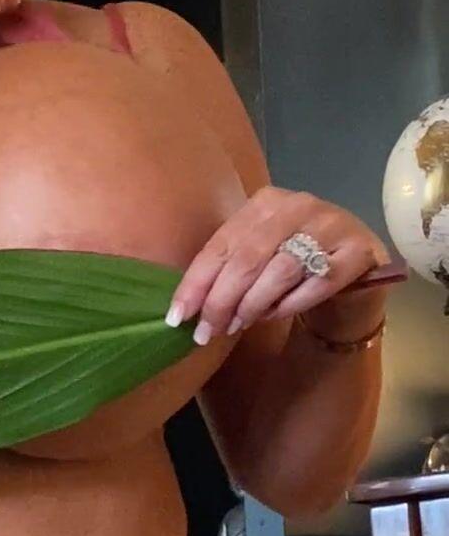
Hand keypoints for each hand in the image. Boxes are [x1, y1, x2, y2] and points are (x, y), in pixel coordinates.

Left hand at [166, 187, 392, 344]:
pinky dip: (291, 304)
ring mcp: (332, 225)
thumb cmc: (295, 265)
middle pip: (247, 258)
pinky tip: (276, 316)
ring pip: (280, 270)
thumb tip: (186, 309)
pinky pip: (317, 283)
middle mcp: (298, 205)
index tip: (177, 317)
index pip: (221, 244)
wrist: (358, 270)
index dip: (196, 283)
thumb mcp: (259, 256)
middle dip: (221, 301)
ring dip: (253, 305)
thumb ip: (228, 270)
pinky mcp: (357, 250)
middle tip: (207, 332)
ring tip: (238, 326)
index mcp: (265, 202)